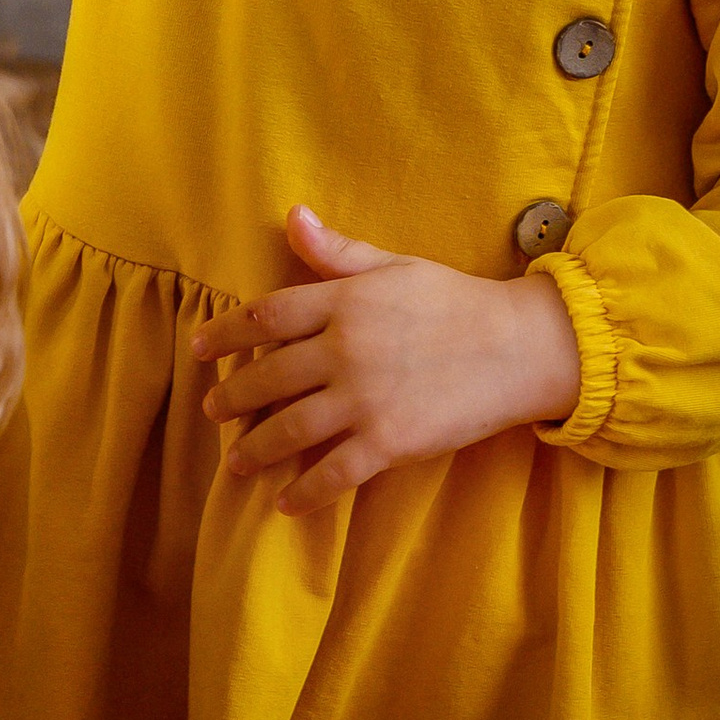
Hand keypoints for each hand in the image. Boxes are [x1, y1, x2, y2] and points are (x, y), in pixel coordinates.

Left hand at [192, 206, 582, 516]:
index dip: (226, 333)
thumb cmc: (456, 301)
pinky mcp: (389, 442)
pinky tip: (285, 504)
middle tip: (212, 410)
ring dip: (254, 449)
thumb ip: (338, 251)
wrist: (519, 347)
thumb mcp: (395, 265)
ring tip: (236, 462)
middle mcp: (345, 349)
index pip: (267, 316)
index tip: (200, 348)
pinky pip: (333, 473)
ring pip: (289, 430)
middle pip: (268, 377)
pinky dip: (305, 493)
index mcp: (344, 302)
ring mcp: (364, 399)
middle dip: (233, 397)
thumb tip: (292, 216)